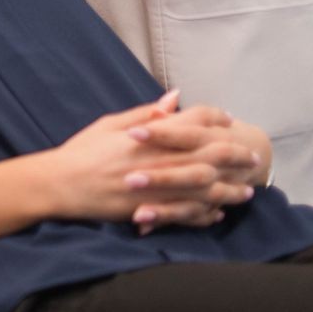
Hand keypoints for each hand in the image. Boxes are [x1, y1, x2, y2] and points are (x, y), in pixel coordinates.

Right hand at [42, 90, 260, 231]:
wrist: (60, 185)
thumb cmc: (82, 151)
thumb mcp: (112, 124)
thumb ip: (147, 113)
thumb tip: (175, 98)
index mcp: (152, 134)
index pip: (196, 119)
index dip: (216, 117)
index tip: (228, 120)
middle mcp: (162, 159)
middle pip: (213, 153)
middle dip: (237, 154)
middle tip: (252, 157)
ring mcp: (160, 187)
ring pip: (209, 187)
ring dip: (231, 188)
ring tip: (246, 190)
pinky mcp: (153, 210)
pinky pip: (190, 213)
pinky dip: (208, 213)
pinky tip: (218, 212)